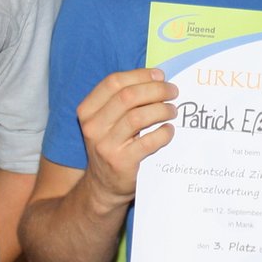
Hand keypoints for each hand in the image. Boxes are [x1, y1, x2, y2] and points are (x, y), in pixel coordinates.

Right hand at [75, 68, 177, 206]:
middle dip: (156, 90)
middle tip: (173, 92)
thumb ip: (123, 100)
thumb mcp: (107, 121)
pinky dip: (164, 133)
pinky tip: (169, 130)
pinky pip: (149, 142)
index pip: (113, 82)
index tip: (160, 75)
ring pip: (139, 117)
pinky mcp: (122, 162)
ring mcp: (106, 145)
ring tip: (173, 111)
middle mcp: (92, 126)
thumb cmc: (112, 145)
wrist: (103, 185)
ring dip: (162, 110)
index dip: (140, 75)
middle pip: (128, 96)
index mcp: (87, 110)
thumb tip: (158, 78)